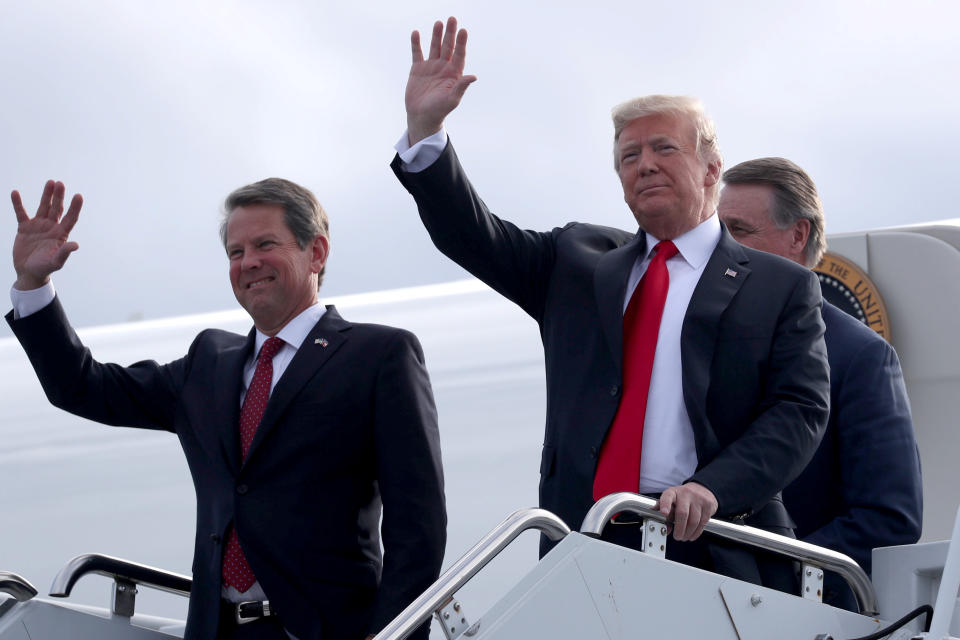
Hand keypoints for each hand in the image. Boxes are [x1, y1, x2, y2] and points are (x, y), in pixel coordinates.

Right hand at [11, 180, 81, 289]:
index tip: (78, 195)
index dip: (75, 207)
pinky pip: (21, 213)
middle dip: (59, 196)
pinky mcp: (24, 228)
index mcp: (61, 234)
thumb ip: (64, 252)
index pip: (70, 218)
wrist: (28, 273)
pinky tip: (15, 193)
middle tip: (60, 183)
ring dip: (46, 195)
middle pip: (57, 209)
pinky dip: (17, 204)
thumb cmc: (45, 268)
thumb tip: (75, 245)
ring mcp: (38, 226)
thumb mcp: (55, 261)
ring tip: (50, 182)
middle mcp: (51, 227)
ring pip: (43, 207)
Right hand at [405, 16, 476, 144]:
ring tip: (438, 22)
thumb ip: (461, 87)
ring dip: (436, 35)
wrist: (421, 117)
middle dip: (450, 33)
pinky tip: (416, 33)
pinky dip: (416, 43)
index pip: (459, 55)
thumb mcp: (452, 100)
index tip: (463, 31)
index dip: (461, 43)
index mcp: (454, 74)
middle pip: (448, 47)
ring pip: (434, 47)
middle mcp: (443, 68)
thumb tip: (474, 76)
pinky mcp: (418, 69)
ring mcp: (431, 67)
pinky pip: (417, 53)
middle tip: (452, 19)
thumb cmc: (439, 111)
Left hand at [656, 482, 717, 541]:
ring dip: (688, 533)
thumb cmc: (683, 498)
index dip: (665, 505)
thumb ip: (665, 514)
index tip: (663, 513)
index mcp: (673, 492)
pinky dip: (696, 532)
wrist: (701, 489)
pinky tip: (692, 535)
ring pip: (694, 520)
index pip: (668, 496)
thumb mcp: (671, 501)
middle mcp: (686, 494)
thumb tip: (665, 529)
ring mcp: (698, 499)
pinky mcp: (709, 505)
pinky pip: (703, 523)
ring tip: (684, 537)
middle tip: (677, 537)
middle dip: (679, 529)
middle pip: (682, 513)